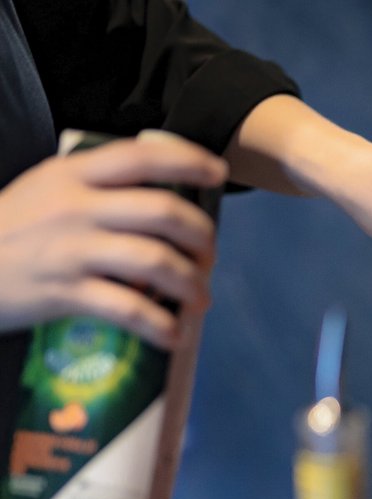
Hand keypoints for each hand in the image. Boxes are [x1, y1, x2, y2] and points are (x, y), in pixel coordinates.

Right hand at [0, 133, 227, 347]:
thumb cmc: (11, 231)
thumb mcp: (45, 190)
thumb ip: (96, 187)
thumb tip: (163, 201)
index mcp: (72, 174)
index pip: (142, 156)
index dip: (188, 160)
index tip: (217, 173)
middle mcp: (76, 207)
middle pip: (163, 212)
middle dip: (201, 236)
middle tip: (208, 256)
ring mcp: (72, 250)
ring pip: (156, 261)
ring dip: (191, 283)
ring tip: (200, 299)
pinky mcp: (65, 293)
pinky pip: (130, 309)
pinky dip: (162, 325)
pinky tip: (174, 335)